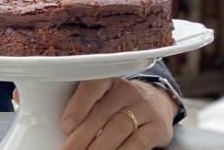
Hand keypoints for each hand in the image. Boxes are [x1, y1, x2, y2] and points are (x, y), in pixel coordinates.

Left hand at [59, 78, 176, 149]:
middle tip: (69, 149)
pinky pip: (139, 142)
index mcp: (108, 80)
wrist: (157, 102)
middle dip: (83, 136)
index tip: (65, 127)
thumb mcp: (103, 97)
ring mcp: (144, 108)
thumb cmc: (119, 103)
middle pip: (102, 113)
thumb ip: (87, 108)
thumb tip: (65, 130)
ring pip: (118, 127)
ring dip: (99, 146)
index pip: (91, 87)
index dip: (78, 106)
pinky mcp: (158, 127)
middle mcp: (127, 91)